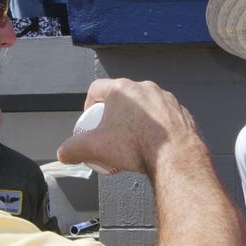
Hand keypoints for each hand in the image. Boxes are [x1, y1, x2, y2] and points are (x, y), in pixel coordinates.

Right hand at [57, 78, 203, 176]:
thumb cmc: (136, 145)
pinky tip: (153, 145)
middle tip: (110, 134)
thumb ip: (73, 149)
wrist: (174, 156)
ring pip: (145, 107)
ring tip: (133, 142)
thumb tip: (63, 153)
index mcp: (122, 90)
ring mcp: (166, 99)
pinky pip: (164, 118)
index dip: (88, 104)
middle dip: (114, 115)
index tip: (90, 119)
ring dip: (136, 121)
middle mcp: (145, 88)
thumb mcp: (94, 148)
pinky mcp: (181, 112)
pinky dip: (156, 128)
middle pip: (122, 98)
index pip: (96, 89)